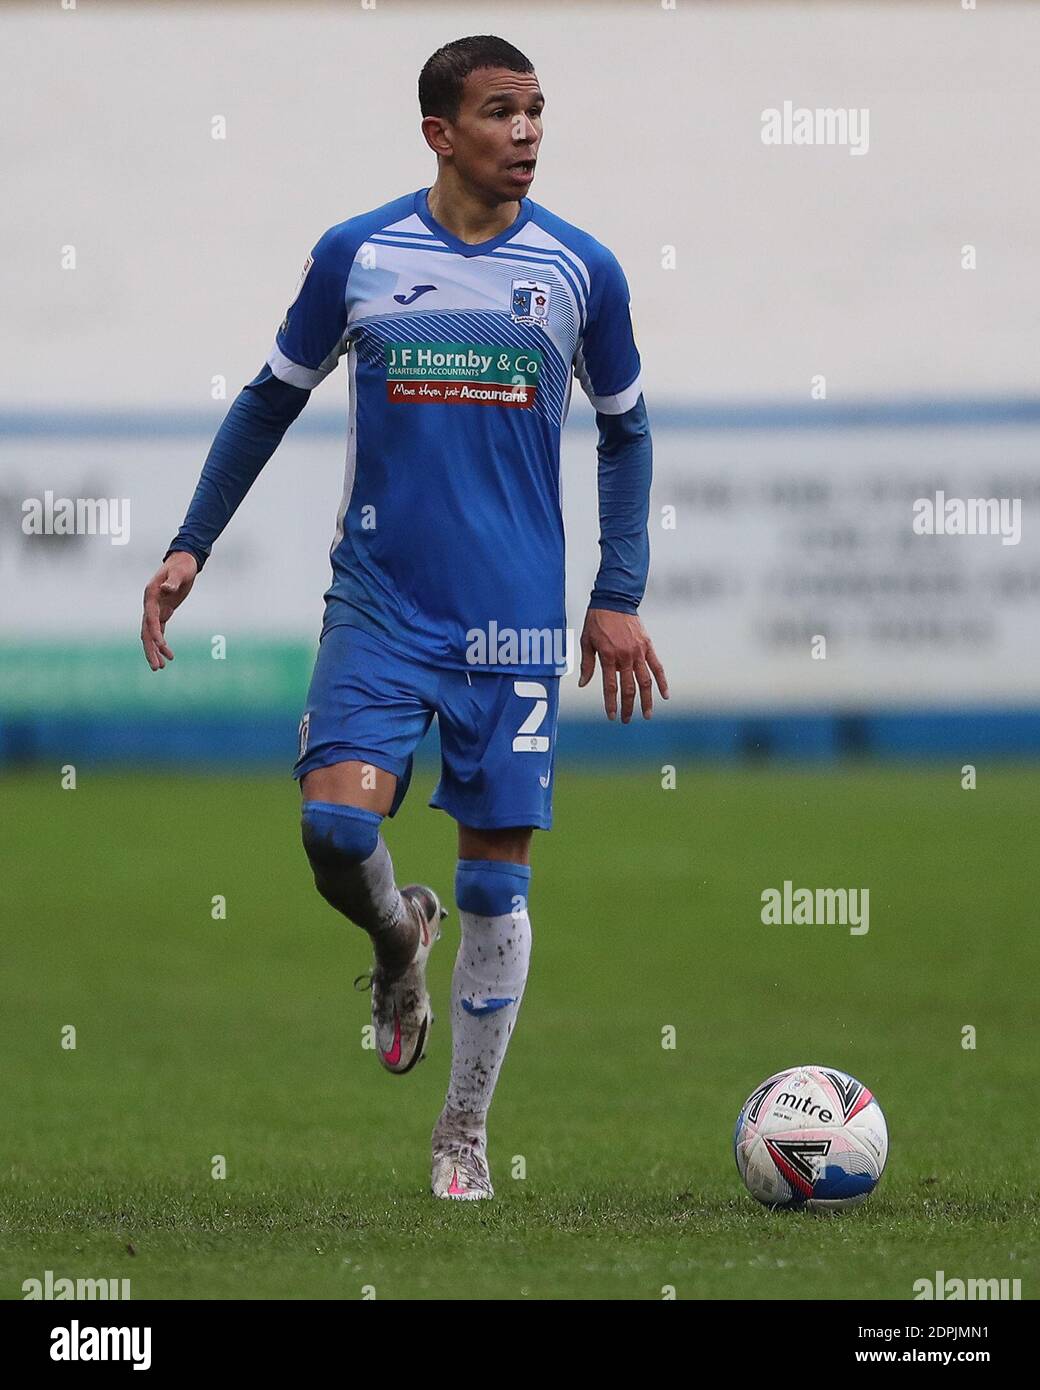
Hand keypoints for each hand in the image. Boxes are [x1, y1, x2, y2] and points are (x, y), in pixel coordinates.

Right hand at [140, 552, 198, 669]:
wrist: (182, 561)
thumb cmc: (182, 565)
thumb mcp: (180, 572)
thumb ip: (173, 581)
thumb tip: (168, 589)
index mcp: (151, 594)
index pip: (151, 618)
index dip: (156, 633)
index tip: (162, 646)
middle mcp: (149, 604)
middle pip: (147, 631)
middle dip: (151, 650)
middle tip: (157, 668)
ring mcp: (155, 609)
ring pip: (151, 634)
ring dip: (155, 651)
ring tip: (162, 668)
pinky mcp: (163, 612)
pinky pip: (160, 631)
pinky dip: (162, 643)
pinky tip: (168, 655)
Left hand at [578, 607, 668, 721]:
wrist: (614, 600)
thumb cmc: (596, 621)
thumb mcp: (586, 642)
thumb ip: (587, 664)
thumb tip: (583, 684)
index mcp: (608, 657)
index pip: (610, 687)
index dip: (611, 703)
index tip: (612, 716)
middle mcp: (625, 657)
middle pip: (629, 688)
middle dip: (628, 706)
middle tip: (627, 720)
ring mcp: (639, 652)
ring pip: (645, 681)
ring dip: (647, 700)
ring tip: (648, 715)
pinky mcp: (648, 646)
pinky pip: (657, 667)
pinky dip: (662, 681)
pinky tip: (665, 695)